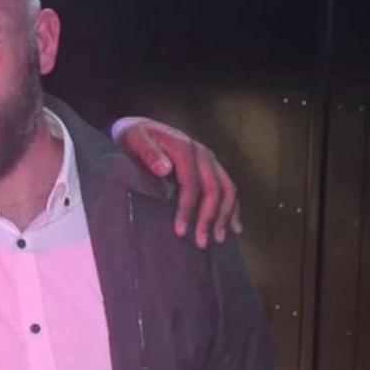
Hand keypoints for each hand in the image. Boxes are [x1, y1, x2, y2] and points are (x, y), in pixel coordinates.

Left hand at [112, 117, 240, 248]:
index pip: (191, 182)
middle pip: (213, 188)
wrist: (141, 128)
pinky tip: (234, 226)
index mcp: (184, 147)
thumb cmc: (134, 136)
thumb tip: (165, 169)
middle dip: (208, 217)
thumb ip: (148, 152)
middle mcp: (202, 153)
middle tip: (200, 242)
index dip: (187, 207)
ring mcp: (210, 159)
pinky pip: (228, 187)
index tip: (180, 230)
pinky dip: (233, 208)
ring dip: (225, 216)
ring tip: (218, 239)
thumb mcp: (134, 139)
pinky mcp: (211, 166)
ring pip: (227, 189)